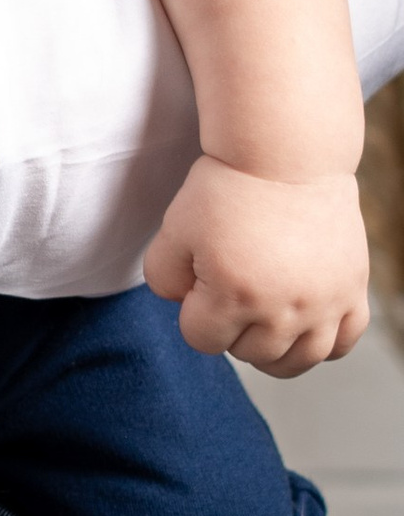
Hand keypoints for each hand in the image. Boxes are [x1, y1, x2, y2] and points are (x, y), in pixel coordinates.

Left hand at [143, 153, 371, 374]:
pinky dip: (324, 342)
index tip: (201, 283)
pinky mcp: (353, 289)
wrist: (287, 155)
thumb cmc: (227, 189)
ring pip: (299, 360)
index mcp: (234, 295)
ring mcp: (324, 303)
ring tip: (263, 320)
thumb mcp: (174, 230)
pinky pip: (345, 341)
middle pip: (250, 354)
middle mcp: (284, 308)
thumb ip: (163, 278)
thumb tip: (183, 304)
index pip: (202, 341)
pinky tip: (305, 324)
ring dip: (275, 349)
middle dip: (231, 329)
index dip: (193, 314)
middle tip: (232, 292)